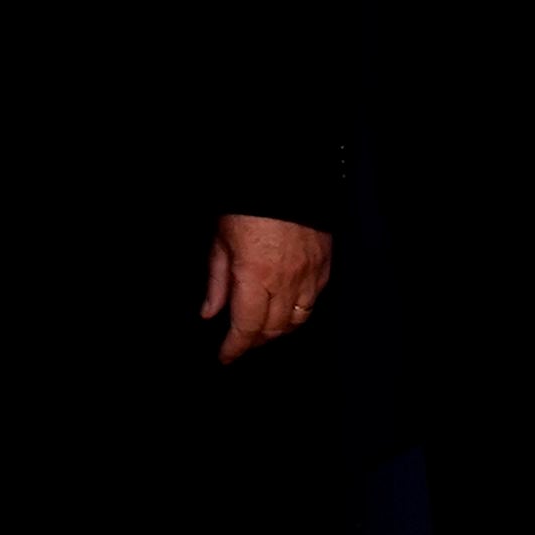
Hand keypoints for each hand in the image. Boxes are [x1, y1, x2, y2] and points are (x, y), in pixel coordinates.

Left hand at [201, 213, 332, 363]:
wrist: (285, 177)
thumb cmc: (247, 205)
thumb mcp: (220, 241)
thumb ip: (216, 281)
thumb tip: (210, 313)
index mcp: (255, 277)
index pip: (246, 328)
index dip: (235, 348)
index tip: (225, 357)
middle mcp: (286, 281)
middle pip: (273, 329)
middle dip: (255, 341)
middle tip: (241, 343)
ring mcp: (309, 274)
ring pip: (297, 320)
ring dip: (278, 331)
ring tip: (262, 330)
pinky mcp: (324, 265)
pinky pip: (314, 301)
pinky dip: (299, 311)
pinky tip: (287, 309)